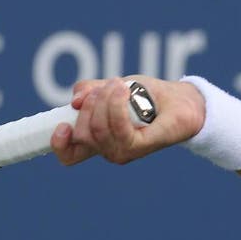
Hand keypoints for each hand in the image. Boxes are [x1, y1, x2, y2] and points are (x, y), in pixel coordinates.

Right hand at [50, 76, 205, 165]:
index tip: (62, 124)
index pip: (69, 155)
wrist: (182, 100)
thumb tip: (75, 100)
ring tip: (120, 84)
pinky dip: (117, 105)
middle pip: (81, 133)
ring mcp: (123, 150)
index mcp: (98, 138)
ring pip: (97, 129)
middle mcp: (108, 149)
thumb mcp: (113, 87)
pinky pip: (119, 128)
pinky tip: (123, 90)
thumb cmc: (148, 95)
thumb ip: (90, 91)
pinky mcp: (140, 146)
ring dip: (105, 100)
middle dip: (89, 104)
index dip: (58, 144)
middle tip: (107, 87)